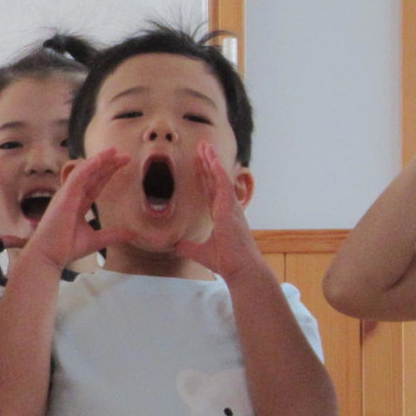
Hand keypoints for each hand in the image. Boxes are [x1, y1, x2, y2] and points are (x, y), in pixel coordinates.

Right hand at [19, 150, 132, 269]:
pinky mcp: (63, 197)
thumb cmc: (64, 249)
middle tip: (124, 155)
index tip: (122, 163)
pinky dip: (89, 166)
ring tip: (114, 151)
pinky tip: (101, 159)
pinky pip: (77, 176)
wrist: (48, 257)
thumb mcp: (95, 240)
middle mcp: (70, 197)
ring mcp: (66, 195)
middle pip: (92, 175)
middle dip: (108, 163)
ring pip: (84, 171)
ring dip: (99, 160)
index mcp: (77, 205)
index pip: (95, 184)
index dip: (108, 173)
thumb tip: (132, 234)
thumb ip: (113, 234)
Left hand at [175, 141, 264, 282]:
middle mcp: (227, 208)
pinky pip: (224, 186)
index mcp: (221, 215)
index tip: (200, 162)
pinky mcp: (230, 209)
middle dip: (208, 163)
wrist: (240, 269)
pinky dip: (218, 172)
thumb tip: (176, 246)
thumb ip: (188, 246)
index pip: (211, 190)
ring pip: (220, 178)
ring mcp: (230, 207)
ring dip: (212, 161)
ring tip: (205, 146)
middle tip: (202, 146)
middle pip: (215, 180)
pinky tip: (212, 160)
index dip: (205, 176)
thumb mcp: (199, 251)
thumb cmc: (226, 262)